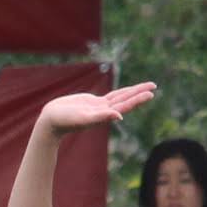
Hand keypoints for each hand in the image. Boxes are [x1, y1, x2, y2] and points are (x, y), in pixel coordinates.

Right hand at [39, 81, 157, 133]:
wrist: (51, 121)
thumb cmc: (65, 120)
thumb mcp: (84, 117)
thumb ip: (101, 117)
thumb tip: (120, 116)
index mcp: (105, 115)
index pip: (125, 105)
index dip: (138, 99)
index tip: (151, 93)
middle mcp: (105, 112)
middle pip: (126, 100)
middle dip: (140, 93)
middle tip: (154, 85)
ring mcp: (99, 107)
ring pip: (120, 97)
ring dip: (132, 92)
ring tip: (145, 87)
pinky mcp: (92, 103)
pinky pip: (110, 97)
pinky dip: (120, 94)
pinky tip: (126, 92)